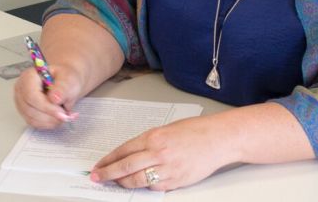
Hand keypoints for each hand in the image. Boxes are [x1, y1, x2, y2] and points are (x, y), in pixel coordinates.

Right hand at [14, 64, 82, 128]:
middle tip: (65, 115)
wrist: (66, 83)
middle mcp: (21, 89)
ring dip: (49, 121)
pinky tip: (57, 119)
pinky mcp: (26, 112)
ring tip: (63, 116)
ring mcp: (22, 101)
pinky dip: (47, 124)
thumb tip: (54, 99)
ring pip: (31, 118)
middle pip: (29, 109)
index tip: (61, 113)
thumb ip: (62, 88)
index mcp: (29, 77)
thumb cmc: (65, 78)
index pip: (31, 95)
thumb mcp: (68, 79)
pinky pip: (34, 123)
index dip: (46, 107)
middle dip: (49, 116)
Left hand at [89, 116, 240, 190]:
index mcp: (153, 137)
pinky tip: (140, 183)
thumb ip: (147, 143)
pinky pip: (154, 186)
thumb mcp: (166, 130)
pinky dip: (145, 186)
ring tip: (116, 183)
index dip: (108, 160)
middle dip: (108, 173)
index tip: (98, 165)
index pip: (122, 150)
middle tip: (97, 177)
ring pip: (137, 180)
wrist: (219, 138)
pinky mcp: (177, 180)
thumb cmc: (195, 131)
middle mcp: (158, 152)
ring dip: (123, 183)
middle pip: (125, 167)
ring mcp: (168, 168)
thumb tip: (129, 155)